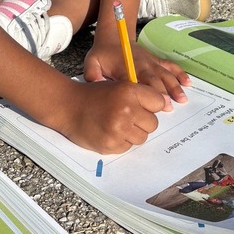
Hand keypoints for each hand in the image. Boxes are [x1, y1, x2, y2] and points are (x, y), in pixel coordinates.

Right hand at [54, 79, 168, 153]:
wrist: (67, 106)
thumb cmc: (94, 95)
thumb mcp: (118, 86)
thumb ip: (141, 95)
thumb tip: (166, 105)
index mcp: (129, 91)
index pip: (158, 102)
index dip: (151, 105)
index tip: (143, 106)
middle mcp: (126, 110)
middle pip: (153, 123)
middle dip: (142, 121)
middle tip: (127, 116)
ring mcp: (118, 129)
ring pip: (142, 137)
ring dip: (133, 133)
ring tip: (117, 124)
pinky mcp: (111, 144)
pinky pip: (128, 147)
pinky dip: (121, 141)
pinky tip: (109, 131)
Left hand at [84, 39, 190, 104]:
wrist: (114, 37)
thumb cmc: (103, 54)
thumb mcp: (92, 62)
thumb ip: (93, 73)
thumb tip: (97, 84)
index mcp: (127, 67)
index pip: (139, 80)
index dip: (148, 91)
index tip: (157, 103)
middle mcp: (142, 64)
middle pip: (155, 79)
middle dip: (164, 92)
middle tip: (171, 106)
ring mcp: (151, 62)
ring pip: (165, 74)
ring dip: (174, 86)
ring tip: (182, 99)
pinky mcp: (156, 61)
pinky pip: (170, 66)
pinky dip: (180, 74)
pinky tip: (188, 84)